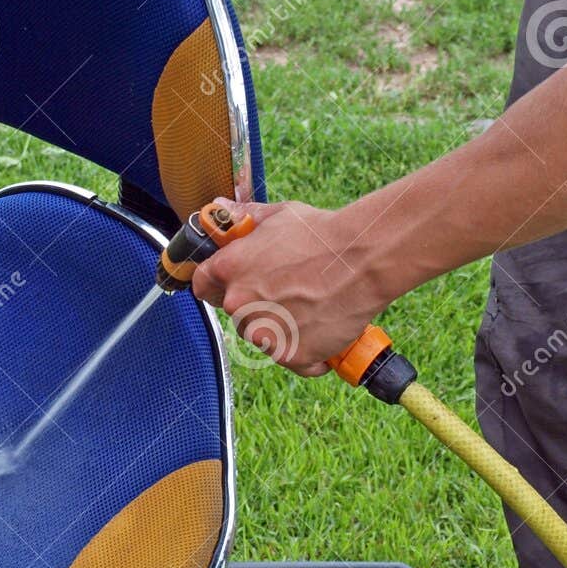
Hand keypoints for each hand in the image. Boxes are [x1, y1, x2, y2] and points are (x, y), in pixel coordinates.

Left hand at [190, 198, 390, 375]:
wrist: (364, 259)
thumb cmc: (322, 235)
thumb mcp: (278, 216)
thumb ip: (243, 218)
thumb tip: (219, 208)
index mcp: (229, 270)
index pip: (202, 285)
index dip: (218, 284)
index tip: (236, 283)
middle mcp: (240, 305)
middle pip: (237, 313)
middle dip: (257, 305)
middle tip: (290, 290)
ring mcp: (264, 334)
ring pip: (264, 337)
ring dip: (282, 329)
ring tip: (312, 306)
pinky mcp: (291, 355)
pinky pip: (294, 359)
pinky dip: (308, 350)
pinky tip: (324, 328)